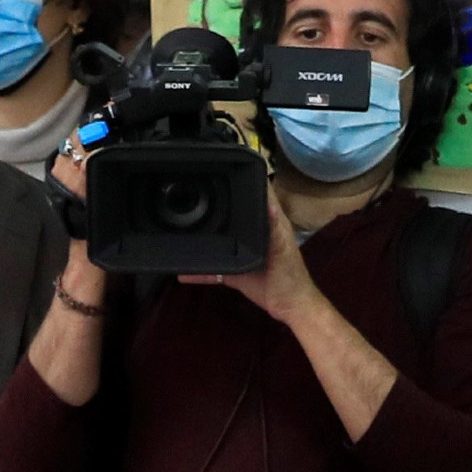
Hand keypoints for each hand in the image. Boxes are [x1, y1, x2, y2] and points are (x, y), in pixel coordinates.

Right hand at [182, 191, 320, 324]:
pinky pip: (213, 268)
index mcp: (268, 222)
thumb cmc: (290, 277)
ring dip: (204, 235)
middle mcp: (253, 232)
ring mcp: (241, 252)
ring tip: (182, 225)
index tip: (227, 165)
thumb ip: (274, 229)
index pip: (257, 193)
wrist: (289, 306)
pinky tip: (183, 270)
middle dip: (215, 203)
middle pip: (232, 213)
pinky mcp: (234, 270)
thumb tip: (269, 205)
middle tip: (192, 189)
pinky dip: (199, 270)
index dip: (246, 178)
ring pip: (219, 239)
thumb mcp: (282, 251)